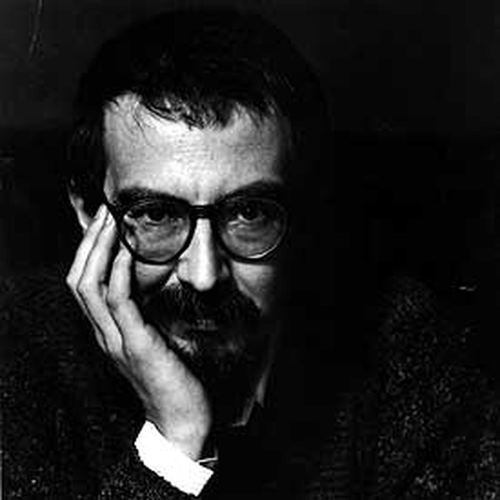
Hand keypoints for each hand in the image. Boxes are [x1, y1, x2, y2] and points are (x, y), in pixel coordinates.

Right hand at [66, 205, 211, 459]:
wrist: (181, 417)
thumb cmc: (169, 374)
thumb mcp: (149, 338)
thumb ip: (141, 314)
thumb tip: (147, 284)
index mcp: (106, 330)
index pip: (83, 283)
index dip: (88, 251)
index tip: (104, 222)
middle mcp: (104, 333)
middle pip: (79, 279)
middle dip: (89, 242)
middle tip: (105, 211)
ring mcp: (116, 340)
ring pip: (90, 287)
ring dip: (100, 250)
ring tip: (112, 221)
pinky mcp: (137, 345)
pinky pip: (119, 305)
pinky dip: (118, 275)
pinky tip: (125, 253)